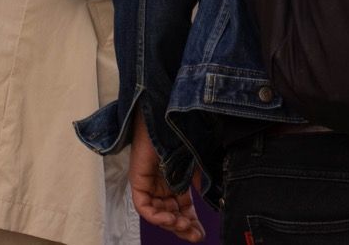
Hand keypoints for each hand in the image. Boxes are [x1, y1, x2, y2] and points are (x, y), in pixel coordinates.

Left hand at [129, 109, 203, 241]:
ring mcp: (149, 183)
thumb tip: (210, 199)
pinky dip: (156, 216)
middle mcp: (162, 185)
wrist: (166, 116)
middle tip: (194, 235)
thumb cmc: (182, 133)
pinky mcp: (138, 181)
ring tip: (183, 226)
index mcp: (176, 180)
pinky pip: (144, 206)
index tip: (200, 234)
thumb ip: (201, 180)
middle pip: (170, 214)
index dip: (191, 222)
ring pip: (157, 213)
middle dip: (182, 227)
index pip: (182, 208)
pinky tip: (170, 218)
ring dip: (170, 223)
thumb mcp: (196, 162)